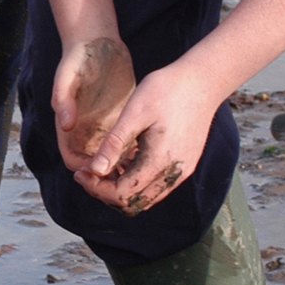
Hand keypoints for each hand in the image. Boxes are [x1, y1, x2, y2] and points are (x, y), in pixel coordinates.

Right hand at [53, 35, 135, 172]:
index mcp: (69, 125)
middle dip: (107, 175)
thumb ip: (63, 99)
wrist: (99, 42)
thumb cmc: (79, 57)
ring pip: (111, 158)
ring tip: (142, 168)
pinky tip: (152, 150)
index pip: (73, 160)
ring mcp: (103, 125)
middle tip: (127, 177)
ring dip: (123, 166)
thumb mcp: (68, 75)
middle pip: (93, 165)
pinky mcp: (119, 118)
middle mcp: (85, 130)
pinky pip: (126, 143)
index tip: (104, 170)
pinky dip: (135, 151)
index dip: (86, 170)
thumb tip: (64, 125)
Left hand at [76, 60, 221, 214]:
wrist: (204, 80)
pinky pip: (157, 186)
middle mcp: (173, 173)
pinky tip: (125, 161)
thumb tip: (94, 171)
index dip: (96, 189)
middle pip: (132, 203)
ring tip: (103, 167)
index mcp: (159, 161)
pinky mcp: (185, 164)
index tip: (80, 172)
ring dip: (121, 189)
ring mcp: (182, 171)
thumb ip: (115, 144)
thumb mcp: (134, 112)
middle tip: (88, 173)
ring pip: (145, 198)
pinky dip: (137, 182)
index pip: (122, 195)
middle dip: (106, 193)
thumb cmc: (167, 89)